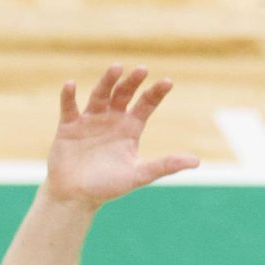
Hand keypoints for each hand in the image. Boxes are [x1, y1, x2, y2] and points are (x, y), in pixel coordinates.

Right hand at [44, 65, 199, 206]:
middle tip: (142, 70)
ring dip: (107, 81)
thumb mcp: (139, 175)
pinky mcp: (68, 126)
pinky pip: (69, 107)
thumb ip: (164, 166)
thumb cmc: (108, 187)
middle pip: (124, 94)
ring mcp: (90, 120)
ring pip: (99, 95)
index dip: (156, 93)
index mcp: (130, 128)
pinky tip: (71, 85)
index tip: (167, 82)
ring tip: (116, 68)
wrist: (76, 197)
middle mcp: (112, 119)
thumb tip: (196, 162)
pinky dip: (68, 96)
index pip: (146, 104)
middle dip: (132, 82)